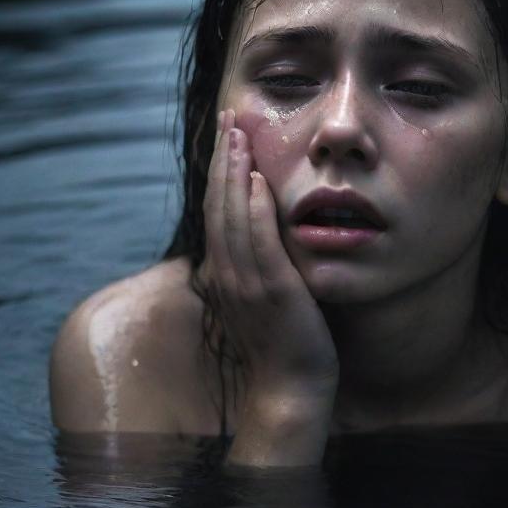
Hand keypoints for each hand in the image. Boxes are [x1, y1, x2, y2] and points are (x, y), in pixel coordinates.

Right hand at [202, 109, 338, 464]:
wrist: (291, 389)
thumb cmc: (285, 344)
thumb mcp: (264, 296)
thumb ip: (259, 263)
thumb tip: (264, 229)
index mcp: (224, 273)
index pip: (216, 210)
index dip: (221, 170)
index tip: (228, 135)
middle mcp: (227, 273)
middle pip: (218, 203)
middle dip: (224, 157)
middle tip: (230, 119)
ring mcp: (246, 282)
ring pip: (232, 215)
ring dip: (234, 171)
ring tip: (239, 133)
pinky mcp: (272, 291)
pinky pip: (259, 241)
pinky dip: (253, 208)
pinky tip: (256, 180)